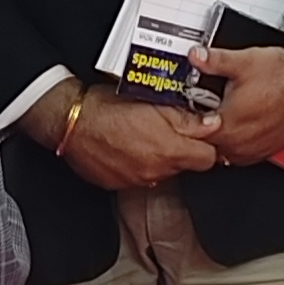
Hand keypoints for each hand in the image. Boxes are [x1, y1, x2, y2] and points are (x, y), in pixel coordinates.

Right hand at [55, 83, 221, 189]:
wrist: (72, 121)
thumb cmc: (108, 106)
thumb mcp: (154, 102)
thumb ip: (187, 118)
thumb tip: (211, 125)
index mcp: (169, 150)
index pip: (208, 159)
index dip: (207, 144)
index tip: (201, 134)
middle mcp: (156, 170)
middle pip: (186, 166)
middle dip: (184, 150)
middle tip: (171, 131)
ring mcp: (137, 180)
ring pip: (164, 171)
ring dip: (161, 157)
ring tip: (146, 136)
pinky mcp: (120, 183)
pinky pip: (140, 177)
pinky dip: (140, 164)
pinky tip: (130, 147)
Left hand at [193, 42, 283, 165]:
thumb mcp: (243, 61)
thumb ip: (213, 60)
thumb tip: (195, 56)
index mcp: (228, 125)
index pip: (192, 133)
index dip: (186, 120)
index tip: (184, 109)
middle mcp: (240, 143)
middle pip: (206, 144)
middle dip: (202, 128)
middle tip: (204, 109)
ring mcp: (254, 150)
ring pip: (223, 151)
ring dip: (219, 137)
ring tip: (222, 116)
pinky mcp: (266, 151)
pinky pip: (241, 154)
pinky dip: (236, 142)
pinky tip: (239, 124)